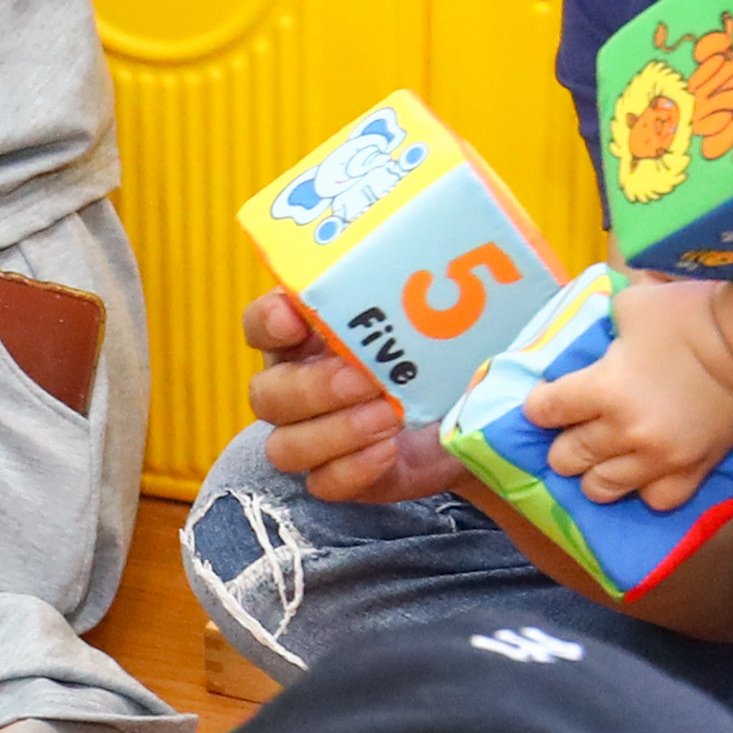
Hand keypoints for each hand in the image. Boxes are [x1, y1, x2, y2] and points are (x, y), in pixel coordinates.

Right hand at [242, 284, 468, 505]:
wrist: (472, 413)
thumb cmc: (443, 352)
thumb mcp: (433, 311)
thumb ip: (417, 286)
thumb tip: (453, 249)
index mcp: (305, 338)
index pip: (260, 325)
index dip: (267, 321)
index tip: (292, 317)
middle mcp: (296, 389)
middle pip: (266, 395)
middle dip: (312, 388)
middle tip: (365, 378)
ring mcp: (314, 438)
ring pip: (285, 447)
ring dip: (334, 432)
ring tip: (388, 416)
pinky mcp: (342, 477)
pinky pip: (323, 484)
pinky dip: (353, 469)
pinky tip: (389, 449)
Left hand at [524, 274, 732, 511]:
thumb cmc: (691, 315)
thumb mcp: (632, 303)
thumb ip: (601, 323)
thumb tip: (589, 331)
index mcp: (603, 388)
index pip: (544, 410)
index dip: (540, 405)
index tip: (549, 399)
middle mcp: (624, 431)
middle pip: (565, 458)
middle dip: (563, 441)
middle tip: (577, 427)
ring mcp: (658, 459)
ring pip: (600, 488)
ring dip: (594, 472)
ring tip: (605, 455)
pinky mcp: (691, 473)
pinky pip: (652, 501)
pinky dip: (643, 489)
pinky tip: (644, 472)